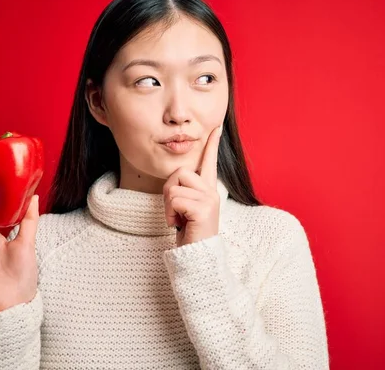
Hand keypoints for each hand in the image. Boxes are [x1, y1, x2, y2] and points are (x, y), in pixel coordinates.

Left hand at [163, 124, 222, 246]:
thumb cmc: (189, 233)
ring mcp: (209, 199)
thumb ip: (184, 191)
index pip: (210, 162)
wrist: (197, 256)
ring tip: (178, 219)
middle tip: (175, 212)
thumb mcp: (186, 208)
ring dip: (168, 206)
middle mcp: (211, 191)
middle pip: (179, 173)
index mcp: (208, 189)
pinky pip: (174, 200)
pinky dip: (170, 214)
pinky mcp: (203, 208)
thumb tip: (177, 178)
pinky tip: (179, 224)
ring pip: (174, 187)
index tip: (216, 127)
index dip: (213, 144)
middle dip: (168, 192)